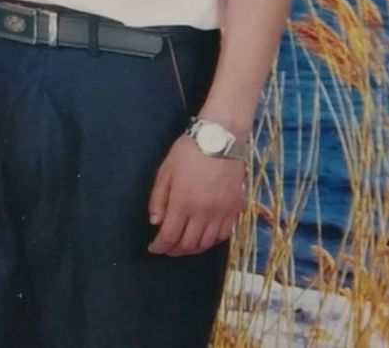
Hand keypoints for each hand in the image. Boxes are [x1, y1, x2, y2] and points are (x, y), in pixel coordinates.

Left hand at [147, 134, 243, 256]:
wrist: (221, 138)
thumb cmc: (189, 150)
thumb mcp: (166, 169)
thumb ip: (158, 198)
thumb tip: (155, 222)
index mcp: (183, 202)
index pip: (169, 236)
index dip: (160, 246)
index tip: (153, 247)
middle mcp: (203, 212)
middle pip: (187, 244)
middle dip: (174, 249)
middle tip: (167, 247)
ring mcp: (221, 212)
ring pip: (206, 243)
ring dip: (192, 248)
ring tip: (183, 245)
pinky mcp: (234, 209)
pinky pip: (223, 235)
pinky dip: (211, 241)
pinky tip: (204, 237)